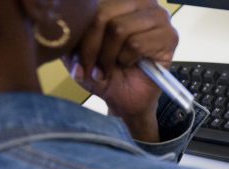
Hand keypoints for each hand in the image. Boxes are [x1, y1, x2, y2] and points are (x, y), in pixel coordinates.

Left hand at [65, 0, 178, 141]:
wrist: (125, 99)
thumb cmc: (103, 70)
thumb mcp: (76, 48)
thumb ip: (68, 29)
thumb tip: (59, 19)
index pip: (92, 4)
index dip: (81, 30)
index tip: (76, 56)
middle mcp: (140, 0)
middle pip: (103, 13)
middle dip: (91, 46)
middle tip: (90, 67)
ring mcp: (158, 16)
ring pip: (119, 29)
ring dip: (109, 56)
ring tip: (108, 68)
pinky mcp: (169, 36)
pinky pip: (137, 43)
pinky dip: (127, 59)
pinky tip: (129, 64)